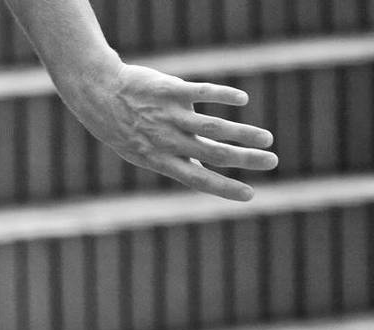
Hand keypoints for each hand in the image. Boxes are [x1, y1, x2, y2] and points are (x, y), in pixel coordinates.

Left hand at [60, 62, 277, 200]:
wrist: (100, 95)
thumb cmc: (125, 127)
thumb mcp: (144, 152)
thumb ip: (176, 160)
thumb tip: (206, 172)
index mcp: (161, 160)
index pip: (197, 180)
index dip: (224, 188)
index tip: (250, 195)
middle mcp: (168, 141)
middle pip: (213, 154)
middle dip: (245, 160)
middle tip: (273, 161)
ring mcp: (170, 115)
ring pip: (212, 127)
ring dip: (242, 133)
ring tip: (267, 139)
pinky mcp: (171, 90)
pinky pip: (202, 92)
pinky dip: (223, 96)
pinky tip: (242, 100)